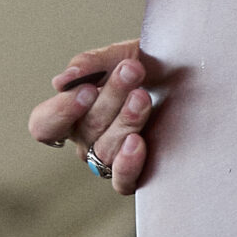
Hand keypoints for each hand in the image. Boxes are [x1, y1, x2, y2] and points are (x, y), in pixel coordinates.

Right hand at [28, 39, 157, 195]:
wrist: (192, 77)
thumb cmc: (151, 66)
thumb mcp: (120, 55)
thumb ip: (90, 64)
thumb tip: (61, 82)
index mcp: (73, 112)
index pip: (44, 124)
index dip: (60, 111)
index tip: (86, 89)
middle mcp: (87, 139)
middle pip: (85, 129)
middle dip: (111, 96)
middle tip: (132, 70)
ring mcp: (109, 158)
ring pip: (105, 151)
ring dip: (125, 121)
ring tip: (143, 98)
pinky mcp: (135, 173)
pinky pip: (122, 181)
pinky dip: (127, 164)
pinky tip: (138, 142)